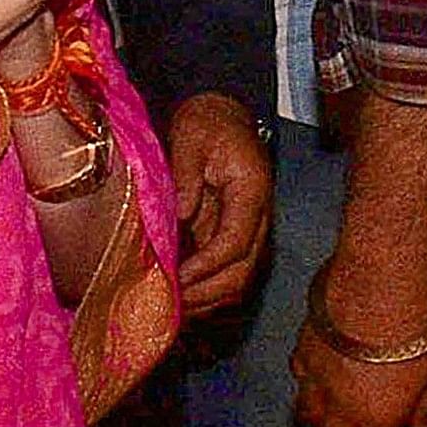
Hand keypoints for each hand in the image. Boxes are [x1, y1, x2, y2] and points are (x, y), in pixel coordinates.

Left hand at [166, 92, 270, 312]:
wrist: (223, 116)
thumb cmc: (206, 123)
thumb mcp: (191, 136)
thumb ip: (185, 175)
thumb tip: (180, 215)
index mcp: (251, 192)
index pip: (234, 243)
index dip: (206, 266)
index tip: (176, 277)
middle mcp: (258, 217)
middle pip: (241, 272)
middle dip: (205, 294)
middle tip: (169, 304)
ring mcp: (250, 230)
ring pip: (237, 280)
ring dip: (207, 300)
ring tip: (171, 310)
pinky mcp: (236, 236)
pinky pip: (227, 274)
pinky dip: (207, 291)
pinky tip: (179, 298)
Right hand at [289, 262, 426, 426]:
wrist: (380, 282)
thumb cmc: (418, 327)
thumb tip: (416, 425)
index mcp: (379, 419)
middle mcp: (342, 407)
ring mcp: (317, 379)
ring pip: (306, 416)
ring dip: (318, 423)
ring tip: (327, 421)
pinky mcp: (303, 350)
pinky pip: (298, 378)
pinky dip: (307, 384)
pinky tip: (316, 379)